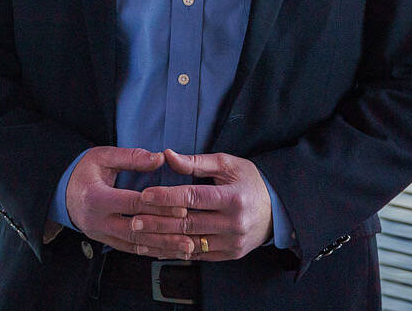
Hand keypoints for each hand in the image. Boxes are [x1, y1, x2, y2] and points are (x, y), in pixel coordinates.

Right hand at [65, 147, 188, 256]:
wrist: (59, 190)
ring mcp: (99, 234)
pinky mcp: (103, 241)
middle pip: (136, 229)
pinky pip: (130, 249)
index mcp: (95, 197)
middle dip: (165, 233)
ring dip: (162, 247)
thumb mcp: (102, 157)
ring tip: (187, 248)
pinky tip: (169, 252)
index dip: (158, 207)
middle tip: (190, 234)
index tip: (183, 208)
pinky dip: (151, 251)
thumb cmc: (83, 170)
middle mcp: (97, 220)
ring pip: (135, 244)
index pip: (132, 204)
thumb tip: (160, 158)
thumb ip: (131, 157)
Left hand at [132, 149, 272, 260]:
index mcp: (233, 198)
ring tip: (139, 237)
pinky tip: (156, 248)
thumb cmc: (248, 181)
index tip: (145, 195)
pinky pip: (200, 255)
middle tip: (134, 220)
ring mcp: (234, 242)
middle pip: (189, 223)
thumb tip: (167, 155)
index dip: (167, 197)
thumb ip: (196, 162)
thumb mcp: (227, 164)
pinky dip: (177, 252)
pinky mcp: (231, 254)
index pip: (194, 197)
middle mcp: (235, 223)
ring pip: (191, 243)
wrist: (277, 209)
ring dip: (162, 241)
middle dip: (158, 222)